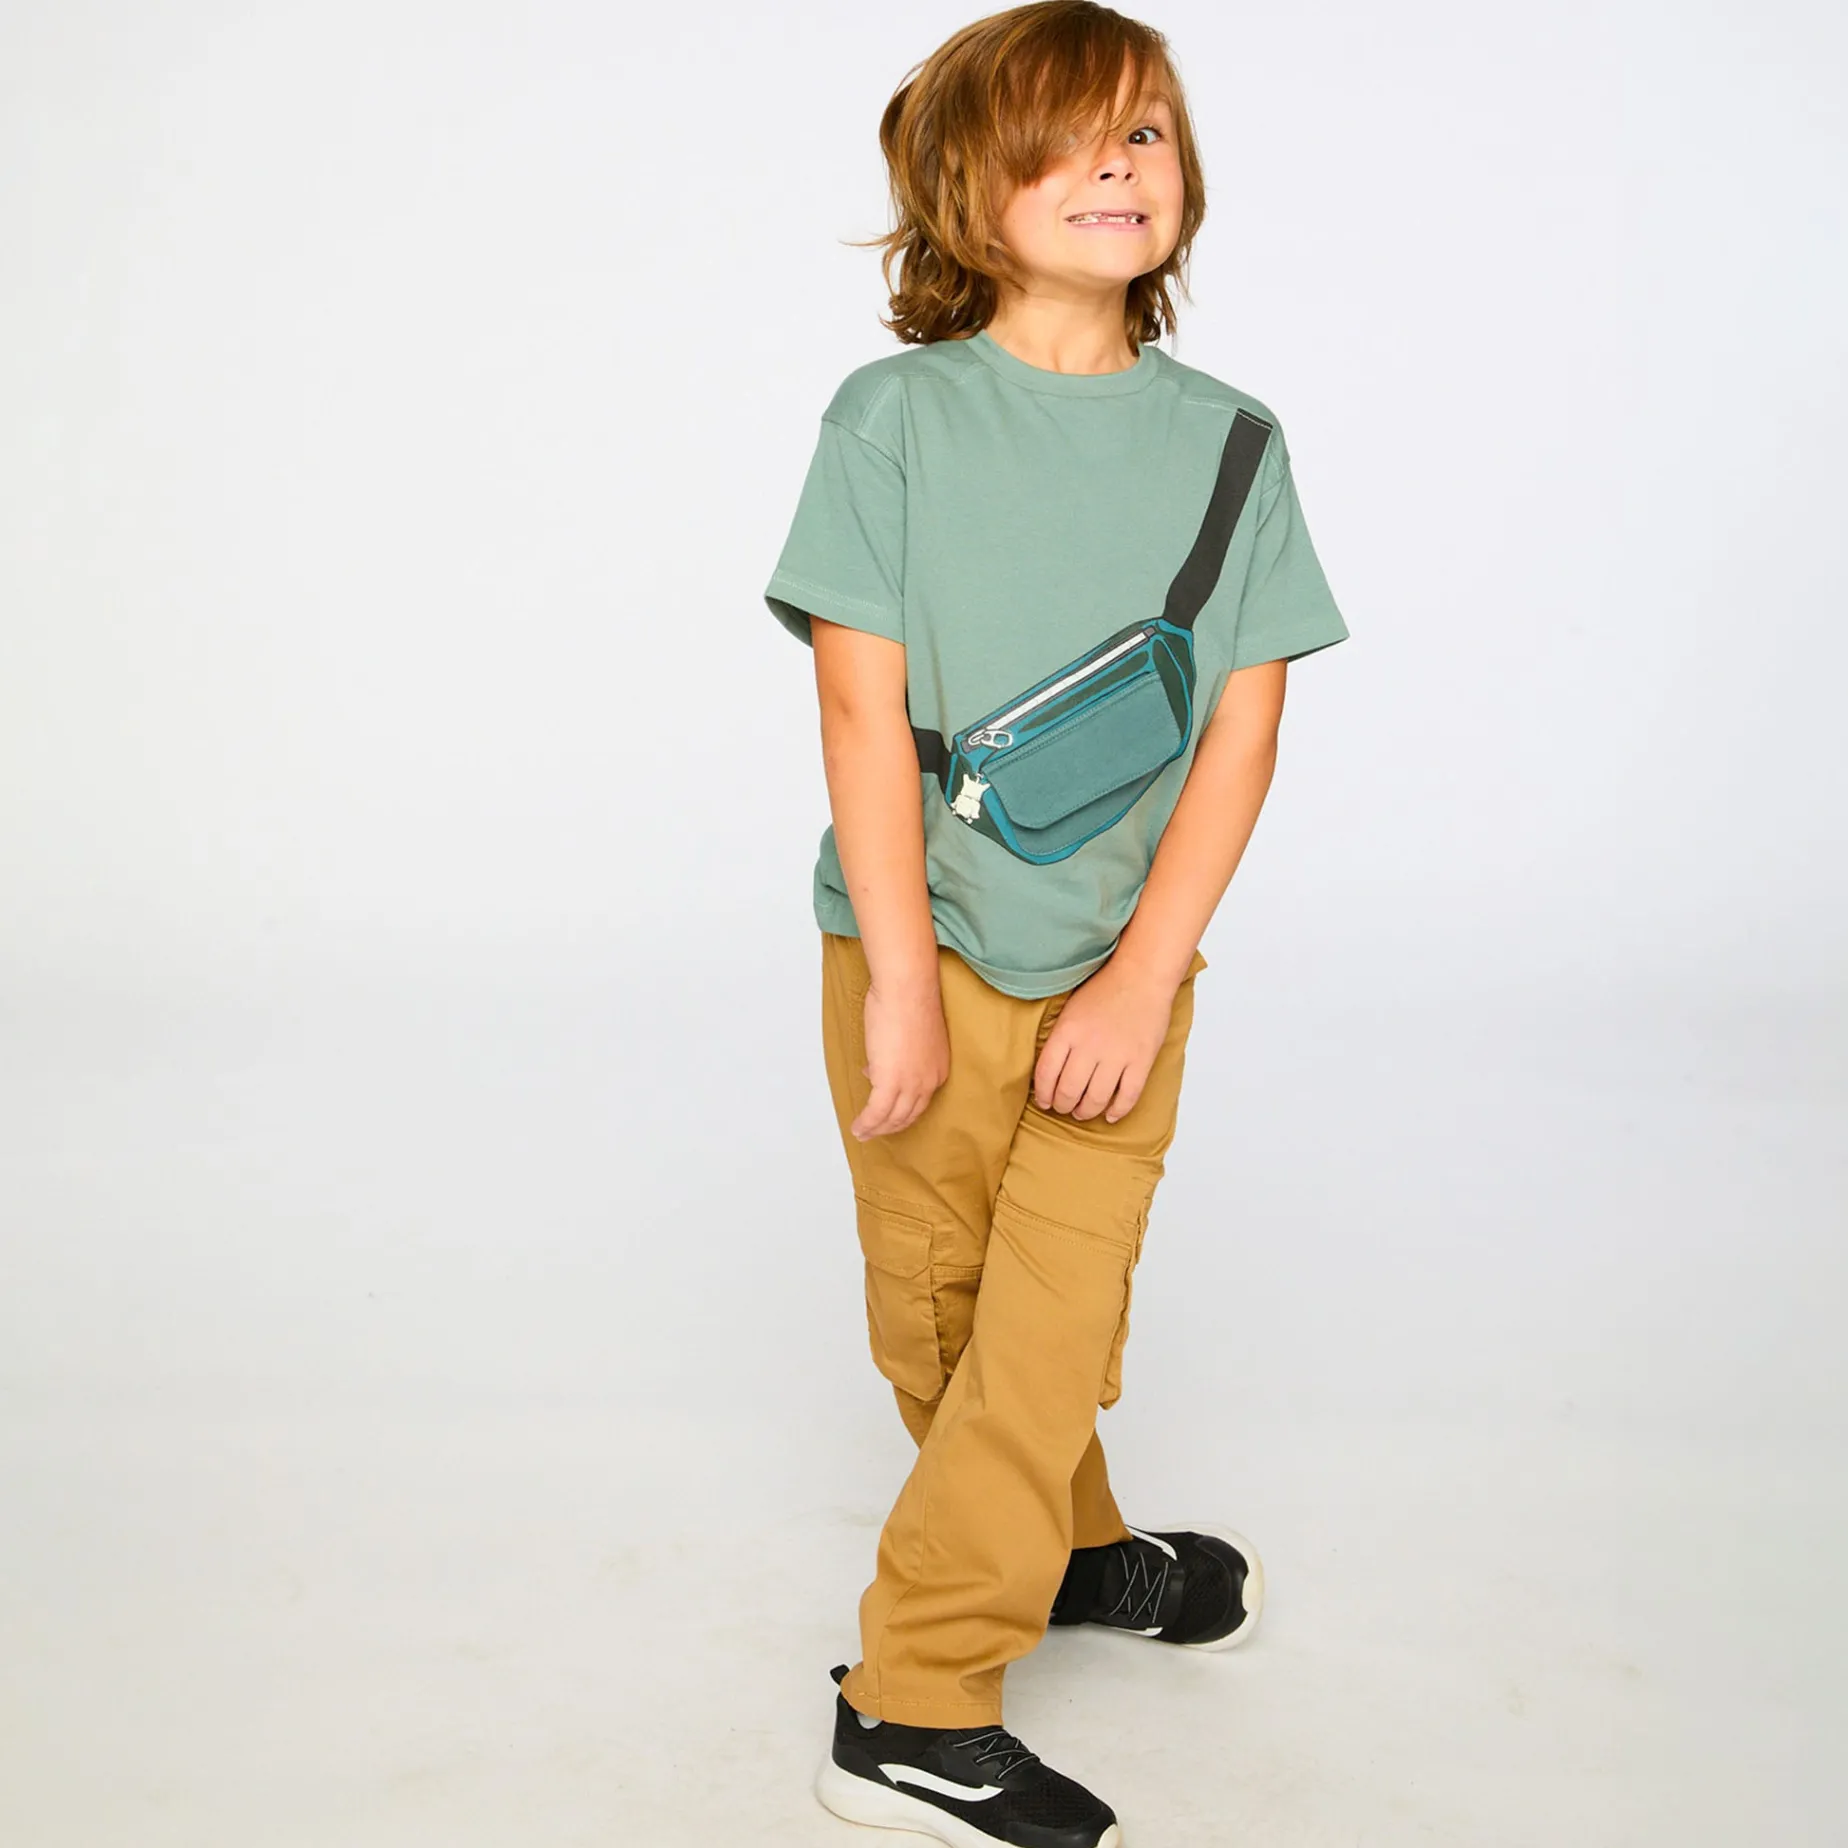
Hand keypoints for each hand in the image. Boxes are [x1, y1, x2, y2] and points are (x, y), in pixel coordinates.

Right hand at [852, 977, 949, 1139]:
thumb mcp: (909, 1034)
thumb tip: (877, 1065)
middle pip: (909, 1114)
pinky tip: (857, 1127)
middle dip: (891, 1126)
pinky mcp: (890, 1082)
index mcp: (938, 1069)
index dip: (902, 1106)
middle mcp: (929, 1081)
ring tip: (863, 1133)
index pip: (920, 1099)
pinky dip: (866, 1123)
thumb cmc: (908, 1000)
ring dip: (876, 1129)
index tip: (886, 1106)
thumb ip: (899, 1053)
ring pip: (893, 1118)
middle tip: (876, 1130)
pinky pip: (876, 1112)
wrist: (907, 990)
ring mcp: (911, 1084)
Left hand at [1033, 958, 1180, 1123]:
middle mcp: (1090, 1046)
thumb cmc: (1105, 988)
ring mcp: (1117, 1055)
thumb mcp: (1070, 1009)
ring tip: (1083, 1112)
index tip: (1044, 1101)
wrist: (1142, 975)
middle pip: (1069, 1091)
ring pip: (1096, 1099)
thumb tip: (1050, 1070)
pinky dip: (1118, 1111)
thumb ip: (1060, 1038)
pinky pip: (1127, 1096)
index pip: (1046, 1073)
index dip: (1043, 1093)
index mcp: (1067, 1031)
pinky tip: (1111, 1115)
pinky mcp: (1141, 1061)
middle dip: (1063, 1105)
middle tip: (1064, 1107)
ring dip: (1086, 1111)